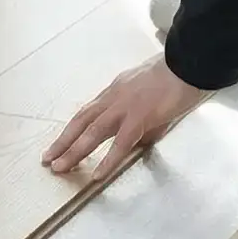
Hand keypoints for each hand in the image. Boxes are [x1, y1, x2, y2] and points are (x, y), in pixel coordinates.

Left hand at [43, 59, 206, 179]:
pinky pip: (120, 143)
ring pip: (93, 132)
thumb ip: (140, 119)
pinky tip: (97, 175)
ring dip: (74, 151)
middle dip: (63, 142)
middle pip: (82, 121)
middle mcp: (114, 98)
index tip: (59, 143)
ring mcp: (125, 106)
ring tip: (60, 168)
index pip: (87, 112)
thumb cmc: (176, 78)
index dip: (71, 129)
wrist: (190, 63)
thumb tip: (138, 141)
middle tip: (47, 159)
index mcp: (115, 91)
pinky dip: (107, 160)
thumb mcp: (149, 95)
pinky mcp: (140, 117)